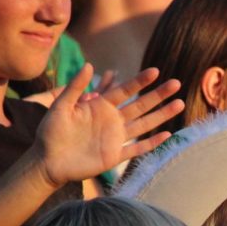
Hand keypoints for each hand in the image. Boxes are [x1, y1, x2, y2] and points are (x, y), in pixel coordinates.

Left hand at [32, 64, 184, 187]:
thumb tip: (88, 65)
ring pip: (144, 124)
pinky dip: (152, 143)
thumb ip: (75, 87)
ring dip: (162, 115)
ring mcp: (115, 138)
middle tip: (176, 83)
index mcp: (100, 106)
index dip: (140, 81)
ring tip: (179, 104)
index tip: (156, 71)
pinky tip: (167, 135)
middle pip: (140, 105)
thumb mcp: (60, 106)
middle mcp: (112, 120)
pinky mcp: (114, 156)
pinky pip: (137, 148)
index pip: (125, 91)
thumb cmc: (50, 132)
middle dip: (158, 95)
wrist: (47, 160)